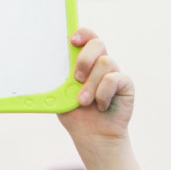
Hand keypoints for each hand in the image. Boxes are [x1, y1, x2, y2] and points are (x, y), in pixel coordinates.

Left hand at [58, 28, 135, 145]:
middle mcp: (101, 64)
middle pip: (97, 43)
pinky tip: (101, 105)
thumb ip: (58, 77)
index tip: (72, 42)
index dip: (82, 34)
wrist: (94, 136)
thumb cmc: (76, 115)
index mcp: (85, 62)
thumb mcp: (60, 94)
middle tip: (77, 79)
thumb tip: (44, 65)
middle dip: (85, 59)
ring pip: (105, 63)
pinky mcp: (126, 84)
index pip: (87, 37)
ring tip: (84, 101)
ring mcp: (115, 73)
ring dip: (91, 84)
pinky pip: (114, 79)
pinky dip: (103, 93)